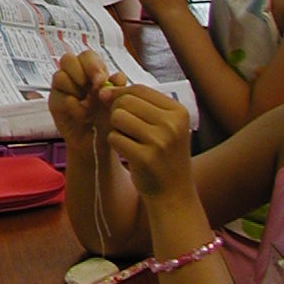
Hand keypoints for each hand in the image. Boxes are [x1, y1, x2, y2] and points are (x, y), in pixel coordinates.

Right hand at [47, 49, 122, 143]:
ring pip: (60, 76)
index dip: (93, 65)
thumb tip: (117, 76)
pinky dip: (74, 106)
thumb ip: (117, 88)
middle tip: (92, 89)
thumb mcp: (116, 103)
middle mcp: (73, 77)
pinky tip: (83, 115)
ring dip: (76, 89)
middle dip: (81, 72)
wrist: (97, 144)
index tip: (102, 81)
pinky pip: (60, 97)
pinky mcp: (54, 103)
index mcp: (90, 73)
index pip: (87, 56)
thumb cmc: (106, 120)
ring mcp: (62, 89)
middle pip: (68, 59)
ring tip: (87, 104)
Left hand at [103, 83, 193, 198]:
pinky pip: (114, 138)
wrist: (174, 194)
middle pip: (125, 101)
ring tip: (130, 141)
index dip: (120, 93)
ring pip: (117, 117)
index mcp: (178, 111)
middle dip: (117, 113)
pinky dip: (116, 144)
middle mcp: (172, 124)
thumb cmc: (163, 156)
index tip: (114, 104)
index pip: (139, 89)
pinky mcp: (145, 158)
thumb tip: (104, 90)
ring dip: (116, 129)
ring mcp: (160, 141)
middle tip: (126, 130)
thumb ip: (138, 105)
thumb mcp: (162, 126)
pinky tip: (129, 154)